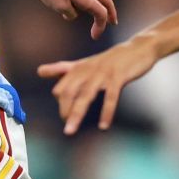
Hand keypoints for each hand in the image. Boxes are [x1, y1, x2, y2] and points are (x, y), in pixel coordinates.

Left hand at [28, 0, 116, 38]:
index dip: (101, 26)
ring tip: (94, 14)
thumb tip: (72, 15)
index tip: (95, 36)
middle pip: (106, 0)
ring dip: (100, 5)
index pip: (100, 13)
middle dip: (111, 12)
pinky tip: (76, 1)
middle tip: (113, 22)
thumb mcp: (56, 5)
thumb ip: (68, 13)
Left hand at [37, 35, 158, 134]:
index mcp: (79, 68)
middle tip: (67, 129)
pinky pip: (110, 96)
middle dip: (65, 111)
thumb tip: (39, 71)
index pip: (61, 88)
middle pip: (69, 92)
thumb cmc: (111, 60)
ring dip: (76, 114)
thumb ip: (63, 69)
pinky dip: (106, 112)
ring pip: (86, 95)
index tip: (66, 116)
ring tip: (70, 130)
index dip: (61, 103)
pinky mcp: (118, 76)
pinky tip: (104, 126)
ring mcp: (103, 73)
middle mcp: (88, 70)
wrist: (139, 48)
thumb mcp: (85, 63)